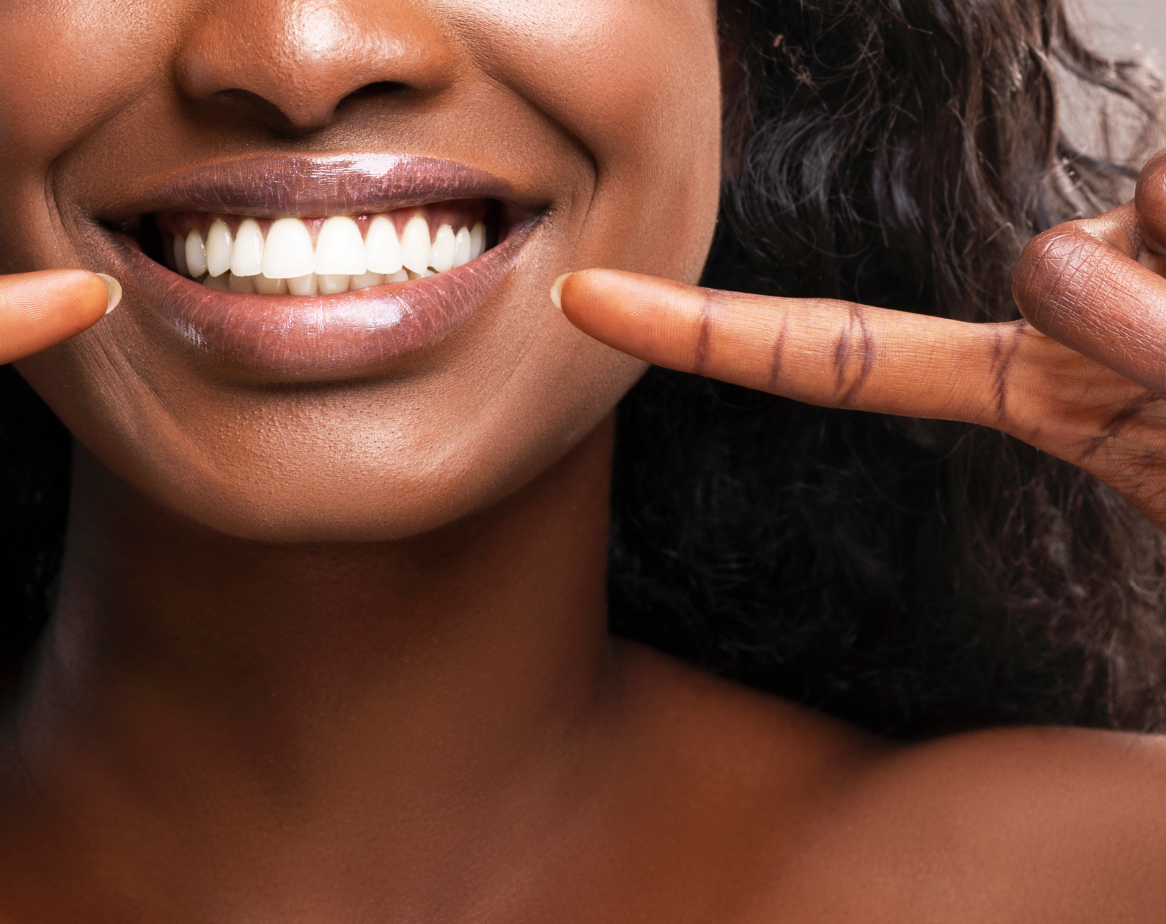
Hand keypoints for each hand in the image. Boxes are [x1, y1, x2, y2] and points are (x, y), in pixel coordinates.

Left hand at [554, 150, 1165, 529]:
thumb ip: (1141, 380)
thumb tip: (1054, 256)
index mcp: (1035, 394)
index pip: (836, 356)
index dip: (704, 333)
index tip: (577, 301)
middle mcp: (1076, 310)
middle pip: (1058, 262)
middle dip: (1155, 312)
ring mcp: (1143, 252)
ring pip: (1154, 195)